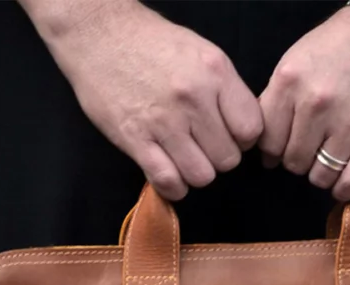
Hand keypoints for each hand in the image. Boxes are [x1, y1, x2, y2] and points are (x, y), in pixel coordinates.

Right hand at [19, 0, 262, 199]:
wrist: (98, 33)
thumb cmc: (152, 43)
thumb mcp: (201, 54)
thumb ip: (225, 92)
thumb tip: (243, 131)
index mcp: (215, 72)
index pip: (251, 130)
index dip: (242, 139)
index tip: (227, 134)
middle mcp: (193, 97)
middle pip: (228, 159)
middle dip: (217, 157)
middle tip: (201, 145)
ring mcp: (164, 121)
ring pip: (202, 176)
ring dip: (195, 173)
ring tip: (183, 157)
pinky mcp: (135, 139)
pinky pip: (168, 182)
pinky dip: (173, 187)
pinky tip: (169, 173)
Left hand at [258, 6, 349, 200]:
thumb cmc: (345, 44)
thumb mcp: (299, 59)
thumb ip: (279, 99)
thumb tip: (266, 149)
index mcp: (290, 82)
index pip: (267, 140)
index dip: (273, 151)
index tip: (282, 150)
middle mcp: (316, 104)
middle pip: (292, 161)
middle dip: (299, 160)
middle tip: (312, 148)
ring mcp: (348, 124)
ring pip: (319, 176)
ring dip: (322, 174)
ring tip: (330, 158)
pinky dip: (343, 189)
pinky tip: (342, 181)